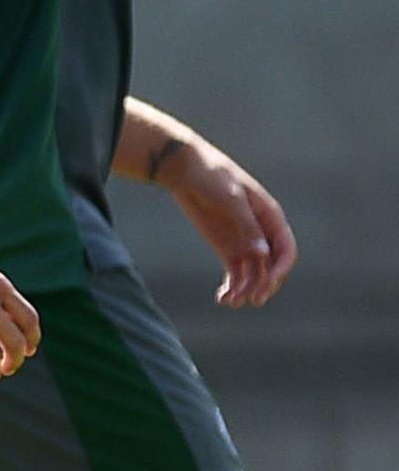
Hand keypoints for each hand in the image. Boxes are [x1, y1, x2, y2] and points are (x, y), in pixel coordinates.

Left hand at [163, 142, 296, 306]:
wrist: (184, 169)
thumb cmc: (212, 176)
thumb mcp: (230, 198)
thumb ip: (246, 225)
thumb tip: (261, 253)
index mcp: (270, 217)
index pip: (285, 249)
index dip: (282, 268)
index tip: (270, 282)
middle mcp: (261, 232)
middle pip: (271, 266)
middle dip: (264, 284)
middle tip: (252, 299)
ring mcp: (243, 241)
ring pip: (252, 273)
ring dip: (245, 289)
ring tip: (231, 302)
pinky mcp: (226, 247)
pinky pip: (235, 271)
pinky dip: (232, 286)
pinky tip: (224, 298)